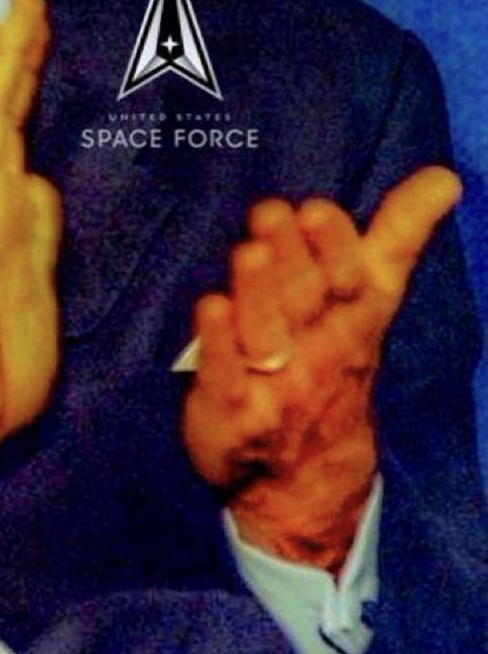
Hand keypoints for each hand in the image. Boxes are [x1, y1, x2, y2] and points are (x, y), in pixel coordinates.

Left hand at [182, 165, 461, 570]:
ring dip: (256, 291)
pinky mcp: (231, 412)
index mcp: (353, 318)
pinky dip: (218, 344)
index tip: (317, 210)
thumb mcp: (369, 298)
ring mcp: (274, 384)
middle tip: (270, 214)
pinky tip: (209, 308)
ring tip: (248, 252)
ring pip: (265, 331)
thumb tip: (444, 176)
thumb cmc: (330, 357)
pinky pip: (225, 377)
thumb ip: (399, 233)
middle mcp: (318, 349)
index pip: (356, 277)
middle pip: (307, 297)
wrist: (305, 477)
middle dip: (291, 256)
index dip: (336, 246)